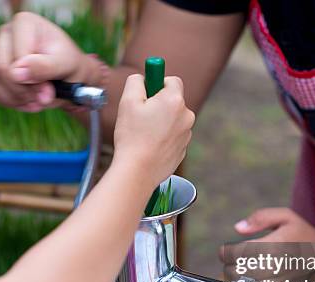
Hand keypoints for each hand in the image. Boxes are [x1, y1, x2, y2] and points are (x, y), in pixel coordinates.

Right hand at [0, 12, 87, 111]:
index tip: (49, 91)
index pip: (17, 57)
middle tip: (44, 99)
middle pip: (1, 69)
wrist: (68, 76)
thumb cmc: (69, 65)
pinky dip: (10, 102)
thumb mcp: (66, 65)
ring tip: (38, 102)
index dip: (32, 81)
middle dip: (24, 92)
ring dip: (16, 99)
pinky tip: (28, 102)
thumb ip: (44, 67)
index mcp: (24, 23)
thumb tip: (16, 73)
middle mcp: (5, 32)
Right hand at [112, 74, 194, 188]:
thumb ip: (135, 81)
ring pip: (173, 120)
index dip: (157, 83)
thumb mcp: (127, 101)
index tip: (147, 92)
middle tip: (141, 116)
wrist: (138, 171)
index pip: (172, 80)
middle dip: (158, 104)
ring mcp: (187, 134)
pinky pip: (173, 136)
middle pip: (173, 101)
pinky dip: (163, 138)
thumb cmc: (132, 136)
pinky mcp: (183, 150)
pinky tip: (149, 146)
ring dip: (161, 122)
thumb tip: (141, 78)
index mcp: (175, 100)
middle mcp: (187, 116)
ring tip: (144, 134)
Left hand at [225, 208, 314, 281]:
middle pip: (234, 273)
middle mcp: (275, 268)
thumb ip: (260, 218)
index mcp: (272, 246)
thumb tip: (238, 228)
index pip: (232, 254)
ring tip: (244, 276)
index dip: (225, 252)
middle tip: (236, 264)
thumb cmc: (305, 236)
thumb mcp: (286, 217)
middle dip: (230, 267)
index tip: (227, 251)